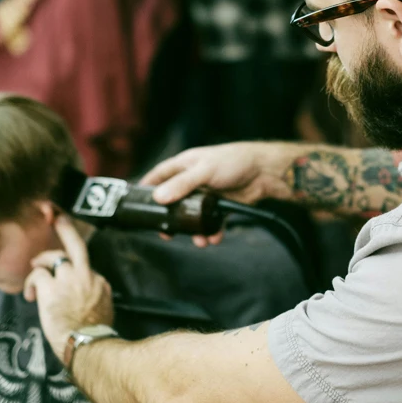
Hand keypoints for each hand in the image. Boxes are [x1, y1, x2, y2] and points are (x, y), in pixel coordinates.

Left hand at [24, 215, 113, 360]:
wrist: (88, 344)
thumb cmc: (94, 334)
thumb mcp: (103, 309)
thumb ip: (95, 295)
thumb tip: (89, 294)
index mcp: (100, 282)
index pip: (85, 266)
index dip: (75, 266)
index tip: (69, 267)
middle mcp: (86, 275)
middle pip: (77, 245)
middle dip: (66, 228)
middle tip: (58, 217)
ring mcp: (69, 280)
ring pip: (54, 257)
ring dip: (41, 263)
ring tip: (35, 272)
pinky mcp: (52, 288)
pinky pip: (38, 275)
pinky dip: (31, 282)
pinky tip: (31, 295)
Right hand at [140, 142, 300, 244]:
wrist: (263, 171)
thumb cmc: (233, 161)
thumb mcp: (204, 170)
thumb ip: (182, 184)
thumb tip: (158, 198)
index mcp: (184, 165)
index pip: (159, 176)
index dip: (147, 189)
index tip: (138, 205)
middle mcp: (193, 180)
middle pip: (174, 201)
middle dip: (170, 219)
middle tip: (166, 233)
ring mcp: (206, 193)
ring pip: (192, 215)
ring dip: (193, 230)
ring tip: (198, 241)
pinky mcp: (219, 205)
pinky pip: (210, 221)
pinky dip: (211, 231)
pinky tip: (214, 238)